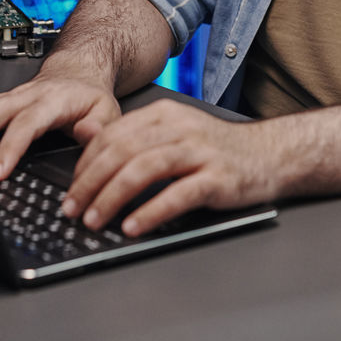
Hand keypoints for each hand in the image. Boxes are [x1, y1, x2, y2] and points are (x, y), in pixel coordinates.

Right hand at [0, 72, 120, 180]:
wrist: (80, 70)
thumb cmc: (91, 96)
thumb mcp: (108, 112)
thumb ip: (101, 127)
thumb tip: (88, 134)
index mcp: (52, 100)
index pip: (27, 124)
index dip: (10, 148)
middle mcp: (27, 96)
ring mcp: (10, 97)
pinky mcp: (0, 101)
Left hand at [62, 99, 279, 236]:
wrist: (269, 155)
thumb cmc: (216, 150)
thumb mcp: (172, 134)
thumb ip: (132, 135)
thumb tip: (86, 135)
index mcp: (165, 115)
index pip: (114, 135)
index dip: (85, 163)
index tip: (71, 189)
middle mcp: (180, 128)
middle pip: (124, 151)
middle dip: (91, 182)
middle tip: (72, 209)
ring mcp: (199, 152)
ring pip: (145, 168)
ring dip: (113, 196)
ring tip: (95, 220)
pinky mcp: (217, 178)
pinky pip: (177, 194)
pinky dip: (151, 211)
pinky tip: (133, 226)